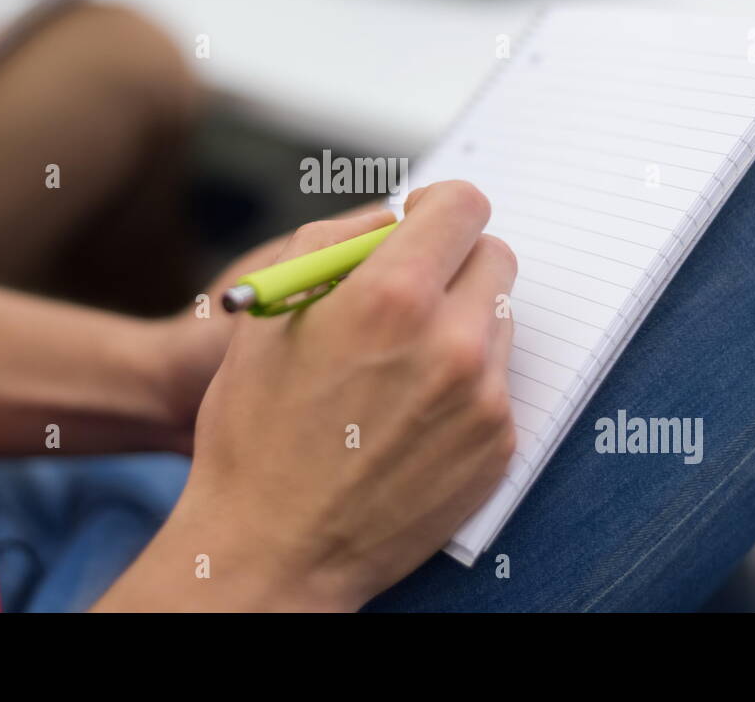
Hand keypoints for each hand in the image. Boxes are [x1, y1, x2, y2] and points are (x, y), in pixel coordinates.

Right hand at [99, 181, 517, 610]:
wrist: (272, 548)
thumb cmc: (255, 427)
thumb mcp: (271, 311)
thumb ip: (337, 241)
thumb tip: (395, 221)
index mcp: (393, 296)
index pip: (465, 205)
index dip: (438, 207)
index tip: (421, 224)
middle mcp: (452, 342)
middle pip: (495, 256)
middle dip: (454, 261)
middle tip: (411, 291)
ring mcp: (483, 399)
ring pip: (499, 318)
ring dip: (462, 321)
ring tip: (401, 364)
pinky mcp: (498, 446)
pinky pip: (498, 381)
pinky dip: (466, 381)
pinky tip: (412, 412)